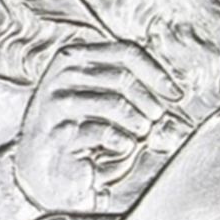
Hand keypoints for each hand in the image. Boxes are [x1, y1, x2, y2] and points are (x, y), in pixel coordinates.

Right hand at [14, 41, 179, 212]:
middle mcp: (61, 75)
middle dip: (148, 103)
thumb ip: (132, 89)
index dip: (157, 72)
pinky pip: (104, 132)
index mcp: (73, 58)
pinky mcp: (58, 132)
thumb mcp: (103, 100)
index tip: (176, 95)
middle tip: (154, 122)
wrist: (44, 168)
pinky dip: (122, 142)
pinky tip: (121, 147)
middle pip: (122, 78)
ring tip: (139, 135)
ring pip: (115, 104)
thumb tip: (175, 93)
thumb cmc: (79, 130)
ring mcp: (56, 103)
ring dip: (137, 124)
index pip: (125, 51)